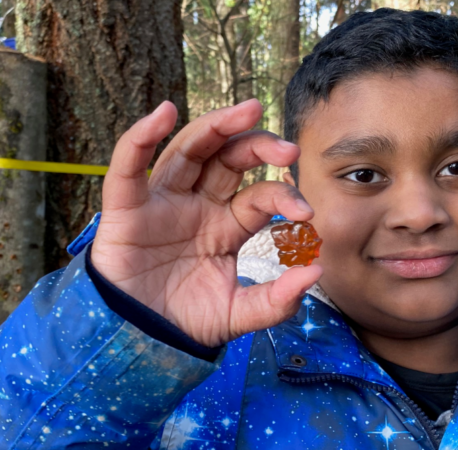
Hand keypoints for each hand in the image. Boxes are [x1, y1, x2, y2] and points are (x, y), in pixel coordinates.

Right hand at [91, 99, 321, 346]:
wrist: (137, 340)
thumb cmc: (186, 321)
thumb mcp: (238, 313)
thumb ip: (277, 300)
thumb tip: (317, 271)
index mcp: (227, 225)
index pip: (260, 197)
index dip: (284, 197)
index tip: (306, 213)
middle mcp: (199, 205)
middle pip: (229, 159)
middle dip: (259, 146)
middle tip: (289, 148)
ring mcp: (163, 202)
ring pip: (189, 150)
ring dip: (216, 126)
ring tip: (247, 109)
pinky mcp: (127, 207)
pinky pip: (130, 166)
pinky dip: (142, 137)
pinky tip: (164, 114)